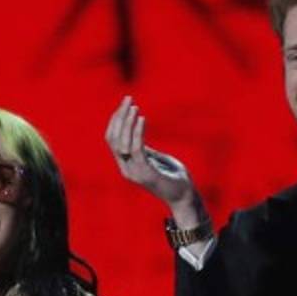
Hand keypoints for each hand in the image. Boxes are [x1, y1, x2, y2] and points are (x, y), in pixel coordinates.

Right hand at [105, 96, 199, 217]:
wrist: (185, 196)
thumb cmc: (173, 177)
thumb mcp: (155, 158)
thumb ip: (143, 148)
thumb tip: (136, 131)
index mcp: (125, 164)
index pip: (112, 138)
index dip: (116, 119)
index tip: (126, 103)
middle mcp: (126, 168)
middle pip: (113, 138)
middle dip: (119, 116)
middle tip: (129, 99)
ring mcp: (135, 172)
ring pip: (122, 142)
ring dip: (127, 122)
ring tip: (134, 107)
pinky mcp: (146, 173)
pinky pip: (137, 149)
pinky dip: (137, 132)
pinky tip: (142, 119)